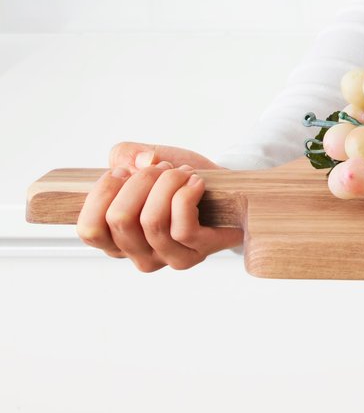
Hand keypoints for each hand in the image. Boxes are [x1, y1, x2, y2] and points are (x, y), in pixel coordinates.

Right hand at [75, 143, 243, 271]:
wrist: (224, 189)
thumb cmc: (178, 180)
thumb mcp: (143, 160)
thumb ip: (124, 155)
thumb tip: (139, 162)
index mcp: (116, 239)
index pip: (90, 230)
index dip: (102, 194)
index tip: (123, 172)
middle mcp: (138, 254)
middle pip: (120, 219)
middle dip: (140, 181)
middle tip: (160, 168)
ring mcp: (168, 257)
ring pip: (152, 222)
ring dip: (166, 185)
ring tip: (180, 173)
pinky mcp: (197, 252)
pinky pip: (182, 228)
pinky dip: (186, 196)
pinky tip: (194, 183)